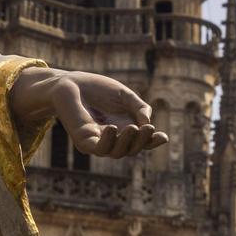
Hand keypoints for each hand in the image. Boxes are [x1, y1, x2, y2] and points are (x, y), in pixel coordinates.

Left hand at [9, 67, 168, 159]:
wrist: (71, 83)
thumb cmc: (97, 89)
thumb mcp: (124, 95)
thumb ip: (139, 107)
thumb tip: (148, 123)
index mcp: (125, 129)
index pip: (141, 141)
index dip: (153, 141)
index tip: (163, 137)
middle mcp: (113, 139)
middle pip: (132, 149)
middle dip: (142, 141)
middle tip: (148, 128)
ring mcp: (99, 142)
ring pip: (117, 152)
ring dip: (128, 142)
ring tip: (133, 127)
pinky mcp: (84, 141)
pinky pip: (98, 149)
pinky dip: (108, 142)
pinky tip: (113, 128)